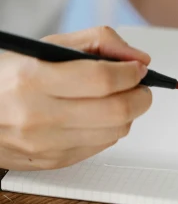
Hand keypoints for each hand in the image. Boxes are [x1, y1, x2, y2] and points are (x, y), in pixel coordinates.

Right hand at [0, 26, 151, 170]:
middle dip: (140, 96)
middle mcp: (38, 115)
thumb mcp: (47, 46)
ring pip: (115, 132)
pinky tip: (97, 116)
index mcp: (34, 79)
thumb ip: (97, 42)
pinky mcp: (54, 162)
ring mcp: (46, 144)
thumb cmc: (12, 78)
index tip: (137, 67)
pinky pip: (102, 147)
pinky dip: (110, 129)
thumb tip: (138, 59)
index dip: (131, 72)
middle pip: (116, 111)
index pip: (102, 79)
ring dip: (128, 114)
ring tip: (118, 98)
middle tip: (139, 86)